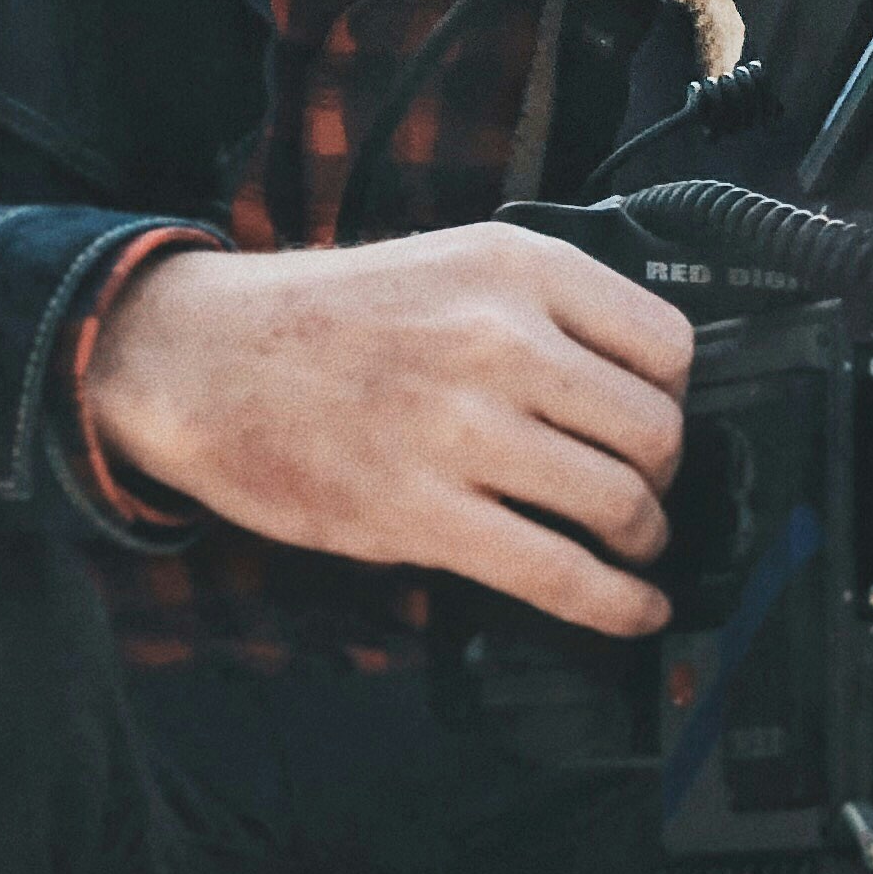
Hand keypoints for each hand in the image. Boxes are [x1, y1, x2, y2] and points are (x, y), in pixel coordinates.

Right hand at [88, 224, 693, 638]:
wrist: (197, 356)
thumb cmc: (325, 319)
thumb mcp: (450, 264)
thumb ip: (541, 311)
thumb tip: (637, 386)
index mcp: (516, 269)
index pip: (665, 344)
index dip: (676, 397)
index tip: (659, 423)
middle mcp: (500, 340)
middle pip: (655, 429)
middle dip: (664, 476)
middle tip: (644, 492)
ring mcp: (460, 429)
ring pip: (617, 501)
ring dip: (642, 537)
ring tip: (632, 546)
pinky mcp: (419, 513)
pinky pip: (556, 571)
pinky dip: (614, 603)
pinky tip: (635, 610)